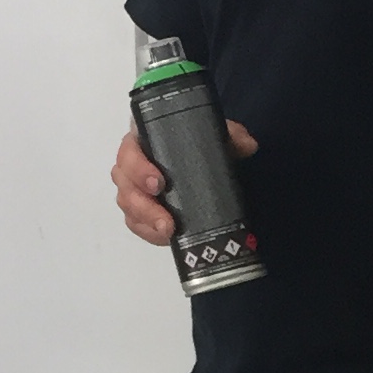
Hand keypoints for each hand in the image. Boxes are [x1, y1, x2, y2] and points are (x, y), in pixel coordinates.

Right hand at [113, 117, 255, 243]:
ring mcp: (134, 187)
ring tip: (168, 231)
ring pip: (127, 204)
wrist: (206, 162)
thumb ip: (232, 136)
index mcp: (145, 138)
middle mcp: (133, 162)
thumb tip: (248, 145)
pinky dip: (147, 231)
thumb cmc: (200, 145)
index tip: (159, 183)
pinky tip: (164, 236)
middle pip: (124, 182)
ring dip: (146, 220)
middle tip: (165, 218)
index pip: (130, 150)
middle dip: (143, 203)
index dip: (138, 168)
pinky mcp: (139, 209)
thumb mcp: (218, 136)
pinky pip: (135, 222)